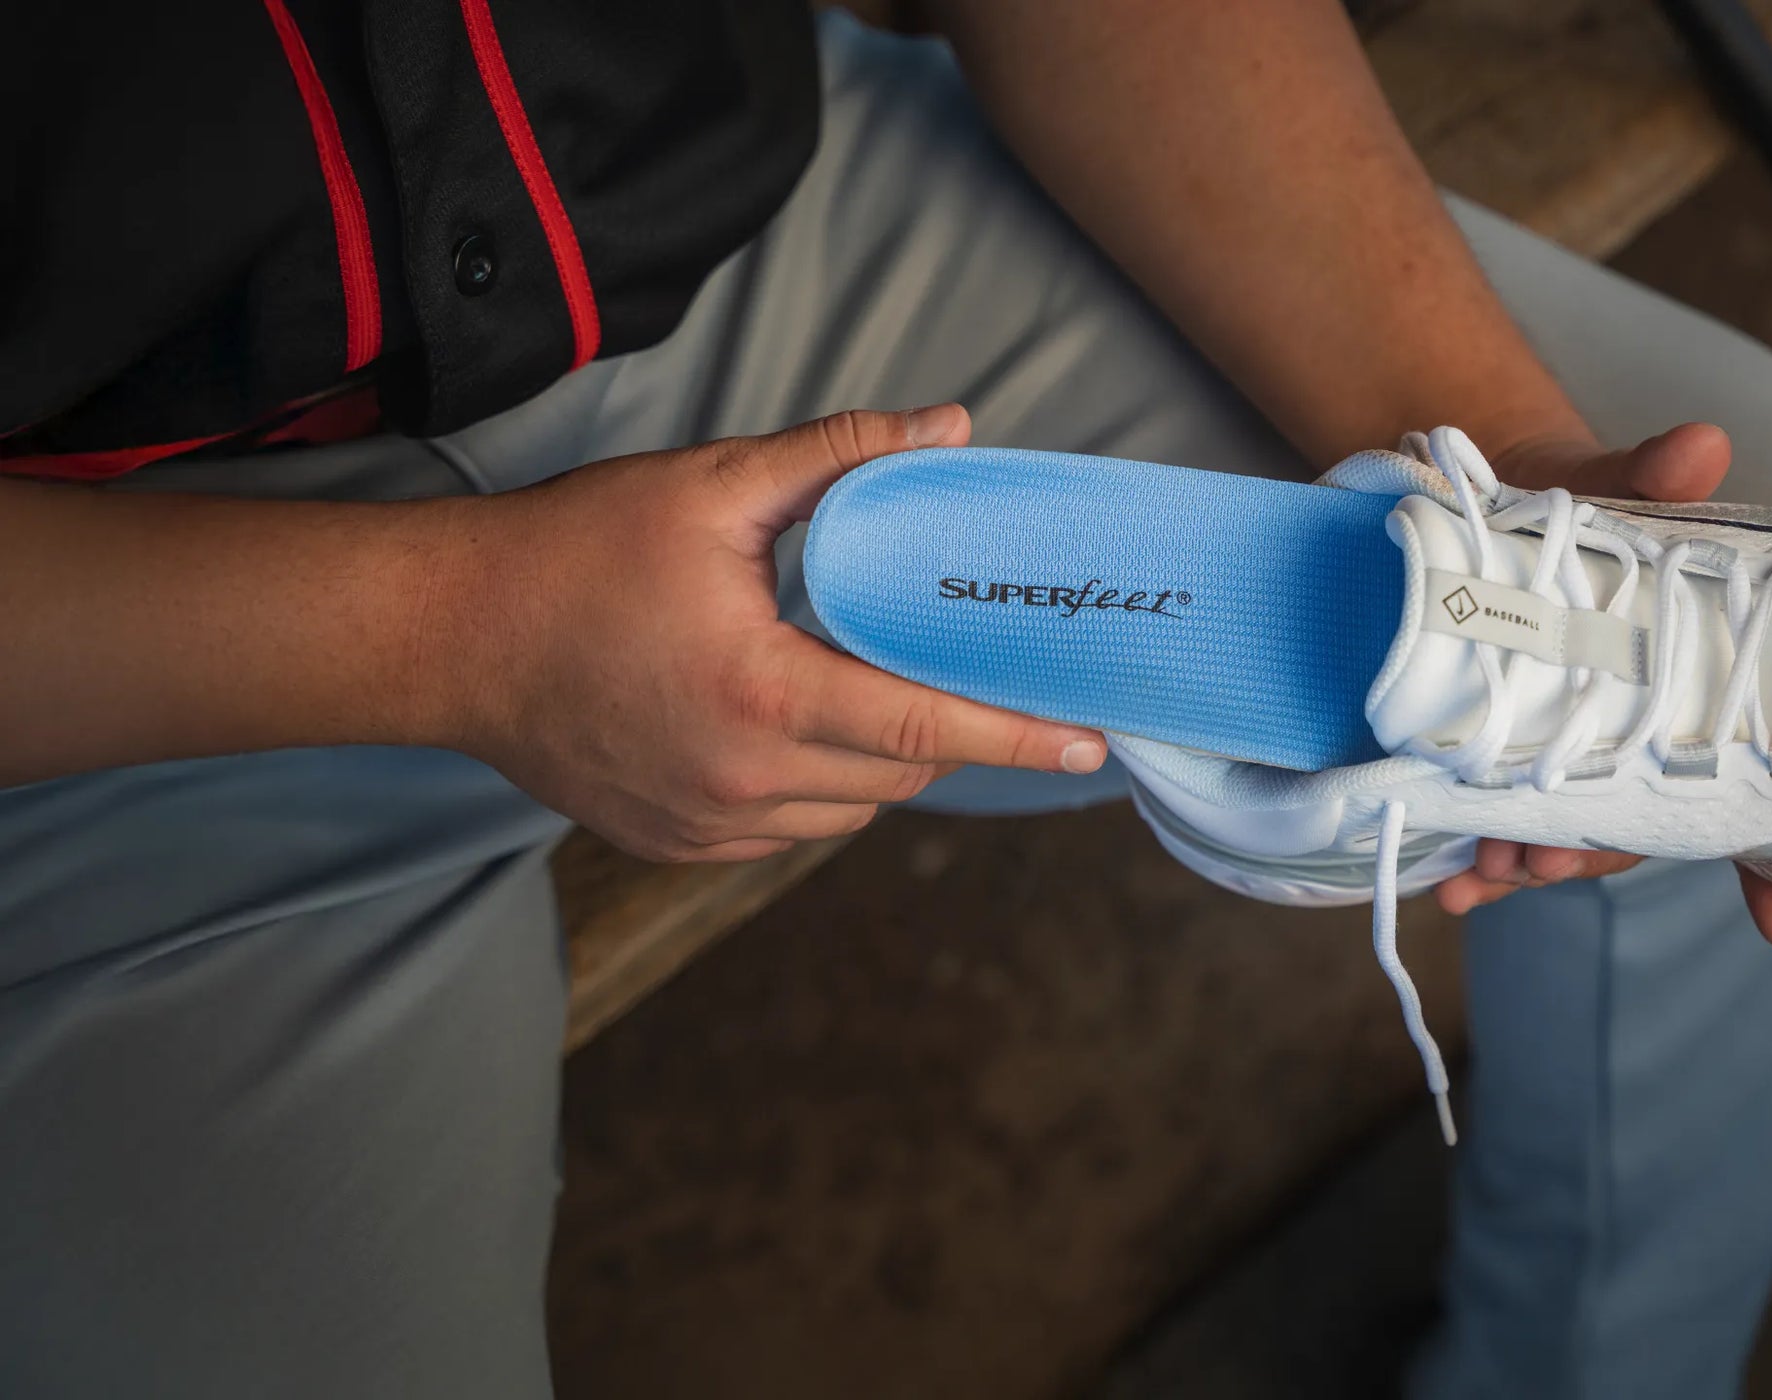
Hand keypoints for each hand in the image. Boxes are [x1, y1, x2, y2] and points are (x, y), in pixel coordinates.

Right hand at [443, 405, 1106, 861]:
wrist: (445, 638)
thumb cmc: (571, 553)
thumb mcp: (711, 487)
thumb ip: (840, 457)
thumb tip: (949, 427)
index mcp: (763, 695)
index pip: (927, 729)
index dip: (1019, 737)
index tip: (1091, 744)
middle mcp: (742, 779)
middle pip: (901, 774)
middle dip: (950, 731)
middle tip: (976, 679)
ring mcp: (708, 824)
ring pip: (851, 812)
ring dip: (883, 760)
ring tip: (875, 688)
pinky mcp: (678, 842)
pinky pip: (789, 830)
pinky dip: (818, 787)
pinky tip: (800, 724)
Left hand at [1429, 421, 1771, 946]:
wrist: (1485, 494)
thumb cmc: (1575, 496)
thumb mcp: (1613, 478)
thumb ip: (1651, 473)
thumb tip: (1699, 444)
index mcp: (1693, 686)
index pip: (1750, 784)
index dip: (1771, 858)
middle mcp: (1641, 732)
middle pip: (1643, 822)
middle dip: (1601, 857)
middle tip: (1554, 867)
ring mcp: (1572, 749)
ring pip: (1571, 834)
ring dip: (1531, 864)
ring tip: (1489, 872)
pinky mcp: (1505, 750)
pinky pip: (1504, 819)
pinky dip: (1480, 855)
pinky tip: (1452, 883)